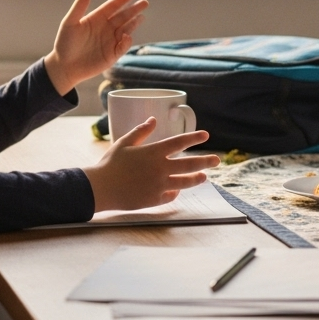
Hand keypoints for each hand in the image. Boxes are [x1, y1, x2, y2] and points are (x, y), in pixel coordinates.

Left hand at [43, 0, 147, 95]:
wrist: (64, 67)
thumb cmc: (64, 44)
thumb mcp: (69, 23)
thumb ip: (78, 7)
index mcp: (96, 18)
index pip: (113, 6)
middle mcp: (106, 28)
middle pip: (123, 16)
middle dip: (134, 10)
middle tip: (144, 3)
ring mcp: (110, 41)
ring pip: (126, 29)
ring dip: (134, 23)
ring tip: (141, 17)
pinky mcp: (113, 54)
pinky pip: (123, 46)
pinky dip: (126, 41)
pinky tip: (127, 36)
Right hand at [83, 118, 217, 211]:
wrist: (100, 188)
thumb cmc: (110, 164)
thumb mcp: (124, 143)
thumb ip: (141, 131)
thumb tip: (153, 120)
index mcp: (153, 152)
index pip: (179, 142)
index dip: (194, 138)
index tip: (206, 135)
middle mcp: (160, 168)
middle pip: (189, 164)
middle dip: (206, 161)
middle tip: (217, 160)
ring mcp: (159, 185)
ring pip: (185, 182)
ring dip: (196, 179)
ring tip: (204, 176)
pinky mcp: (154, 199)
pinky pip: (171, 195)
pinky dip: (175, 192)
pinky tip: (177, 189)